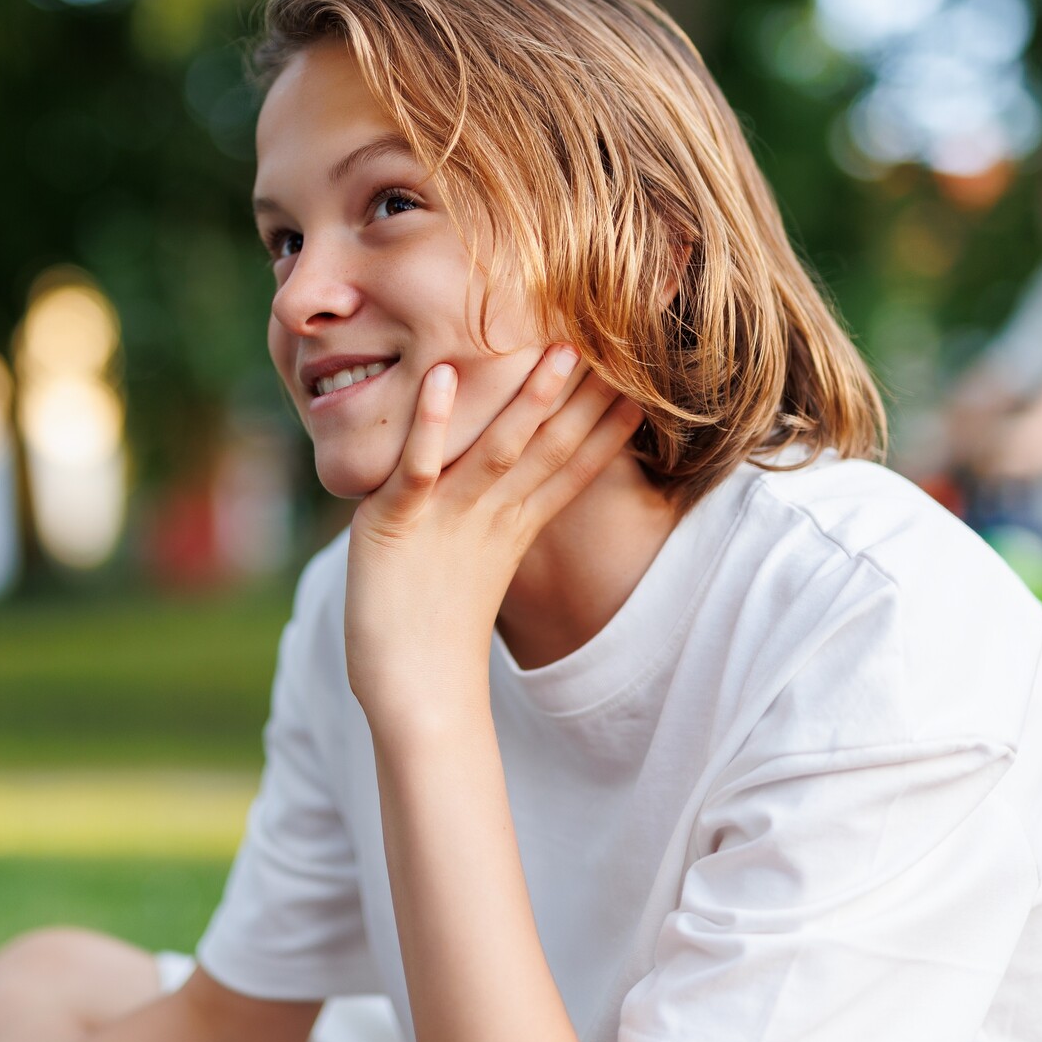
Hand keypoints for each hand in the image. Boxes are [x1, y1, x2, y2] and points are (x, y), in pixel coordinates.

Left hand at [342, 344, 645, 729]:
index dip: (607, 429)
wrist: (413, 694)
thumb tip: (505, 492)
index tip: (642, 386)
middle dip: (582, 399)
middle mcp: (490, 518)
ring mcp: (448, 520)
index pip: (571, 469)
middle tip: (617, 347)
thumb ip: (491, 520)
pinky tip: (439, 378)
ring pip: (499, 450)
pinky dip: (431, 425)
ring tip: (556, 351)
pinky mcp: (399, 524)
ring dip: (527, 401)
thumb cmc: (435, 630)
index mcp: (513, 527)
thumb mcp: (474, 562)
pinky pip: (419, 468)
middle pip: (547, 450)